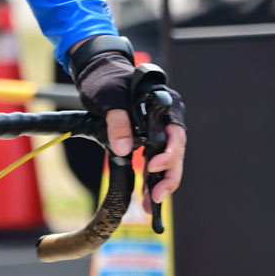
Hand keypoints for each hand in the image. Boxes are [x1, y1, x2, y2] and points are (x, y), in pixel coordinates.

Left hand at [69, 36, 185, 205]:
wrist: (98, 72)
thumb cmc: (107, 79)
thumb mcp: (110, 97)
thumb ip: (118, 121)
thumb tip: (124, 149)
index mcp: (165, 105)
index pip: (176, 134)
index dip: (169, 154)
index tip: (152, 167)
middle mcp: (166, 119)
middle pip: (176, 153)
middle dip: (168, 177)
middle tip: (155, 197)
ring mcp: (158, 130)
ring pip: (167, 161)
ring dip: (160, 182)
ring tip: (149, 203)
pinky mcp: (148, 138)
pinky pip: (155, 160)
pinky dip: (151, 178)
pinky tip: (146, 194)